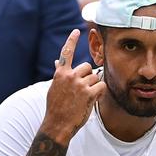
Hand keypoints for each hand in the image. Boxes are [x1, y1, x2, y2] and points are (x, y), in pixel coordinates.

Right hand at [40, 29, 104, 144]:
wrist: (57, 124)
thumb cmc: (55, 107)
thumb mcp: (54, 88)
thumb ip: (59, 74)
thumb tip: (57, 62)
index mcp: (60, 73)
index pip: (66, 53)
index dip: (71, 41)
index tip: (76, 31)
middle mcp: (70, 76)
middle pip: (87, 67)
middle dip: (88, 77)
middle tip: (81, 91)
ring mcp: (79, 84)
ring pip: (95, 77)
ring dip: (93, 86)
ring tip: (84, 98)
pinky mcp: (88, 94)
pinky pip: (101, 86)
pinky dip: (100, 92)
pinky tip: (92, 99)